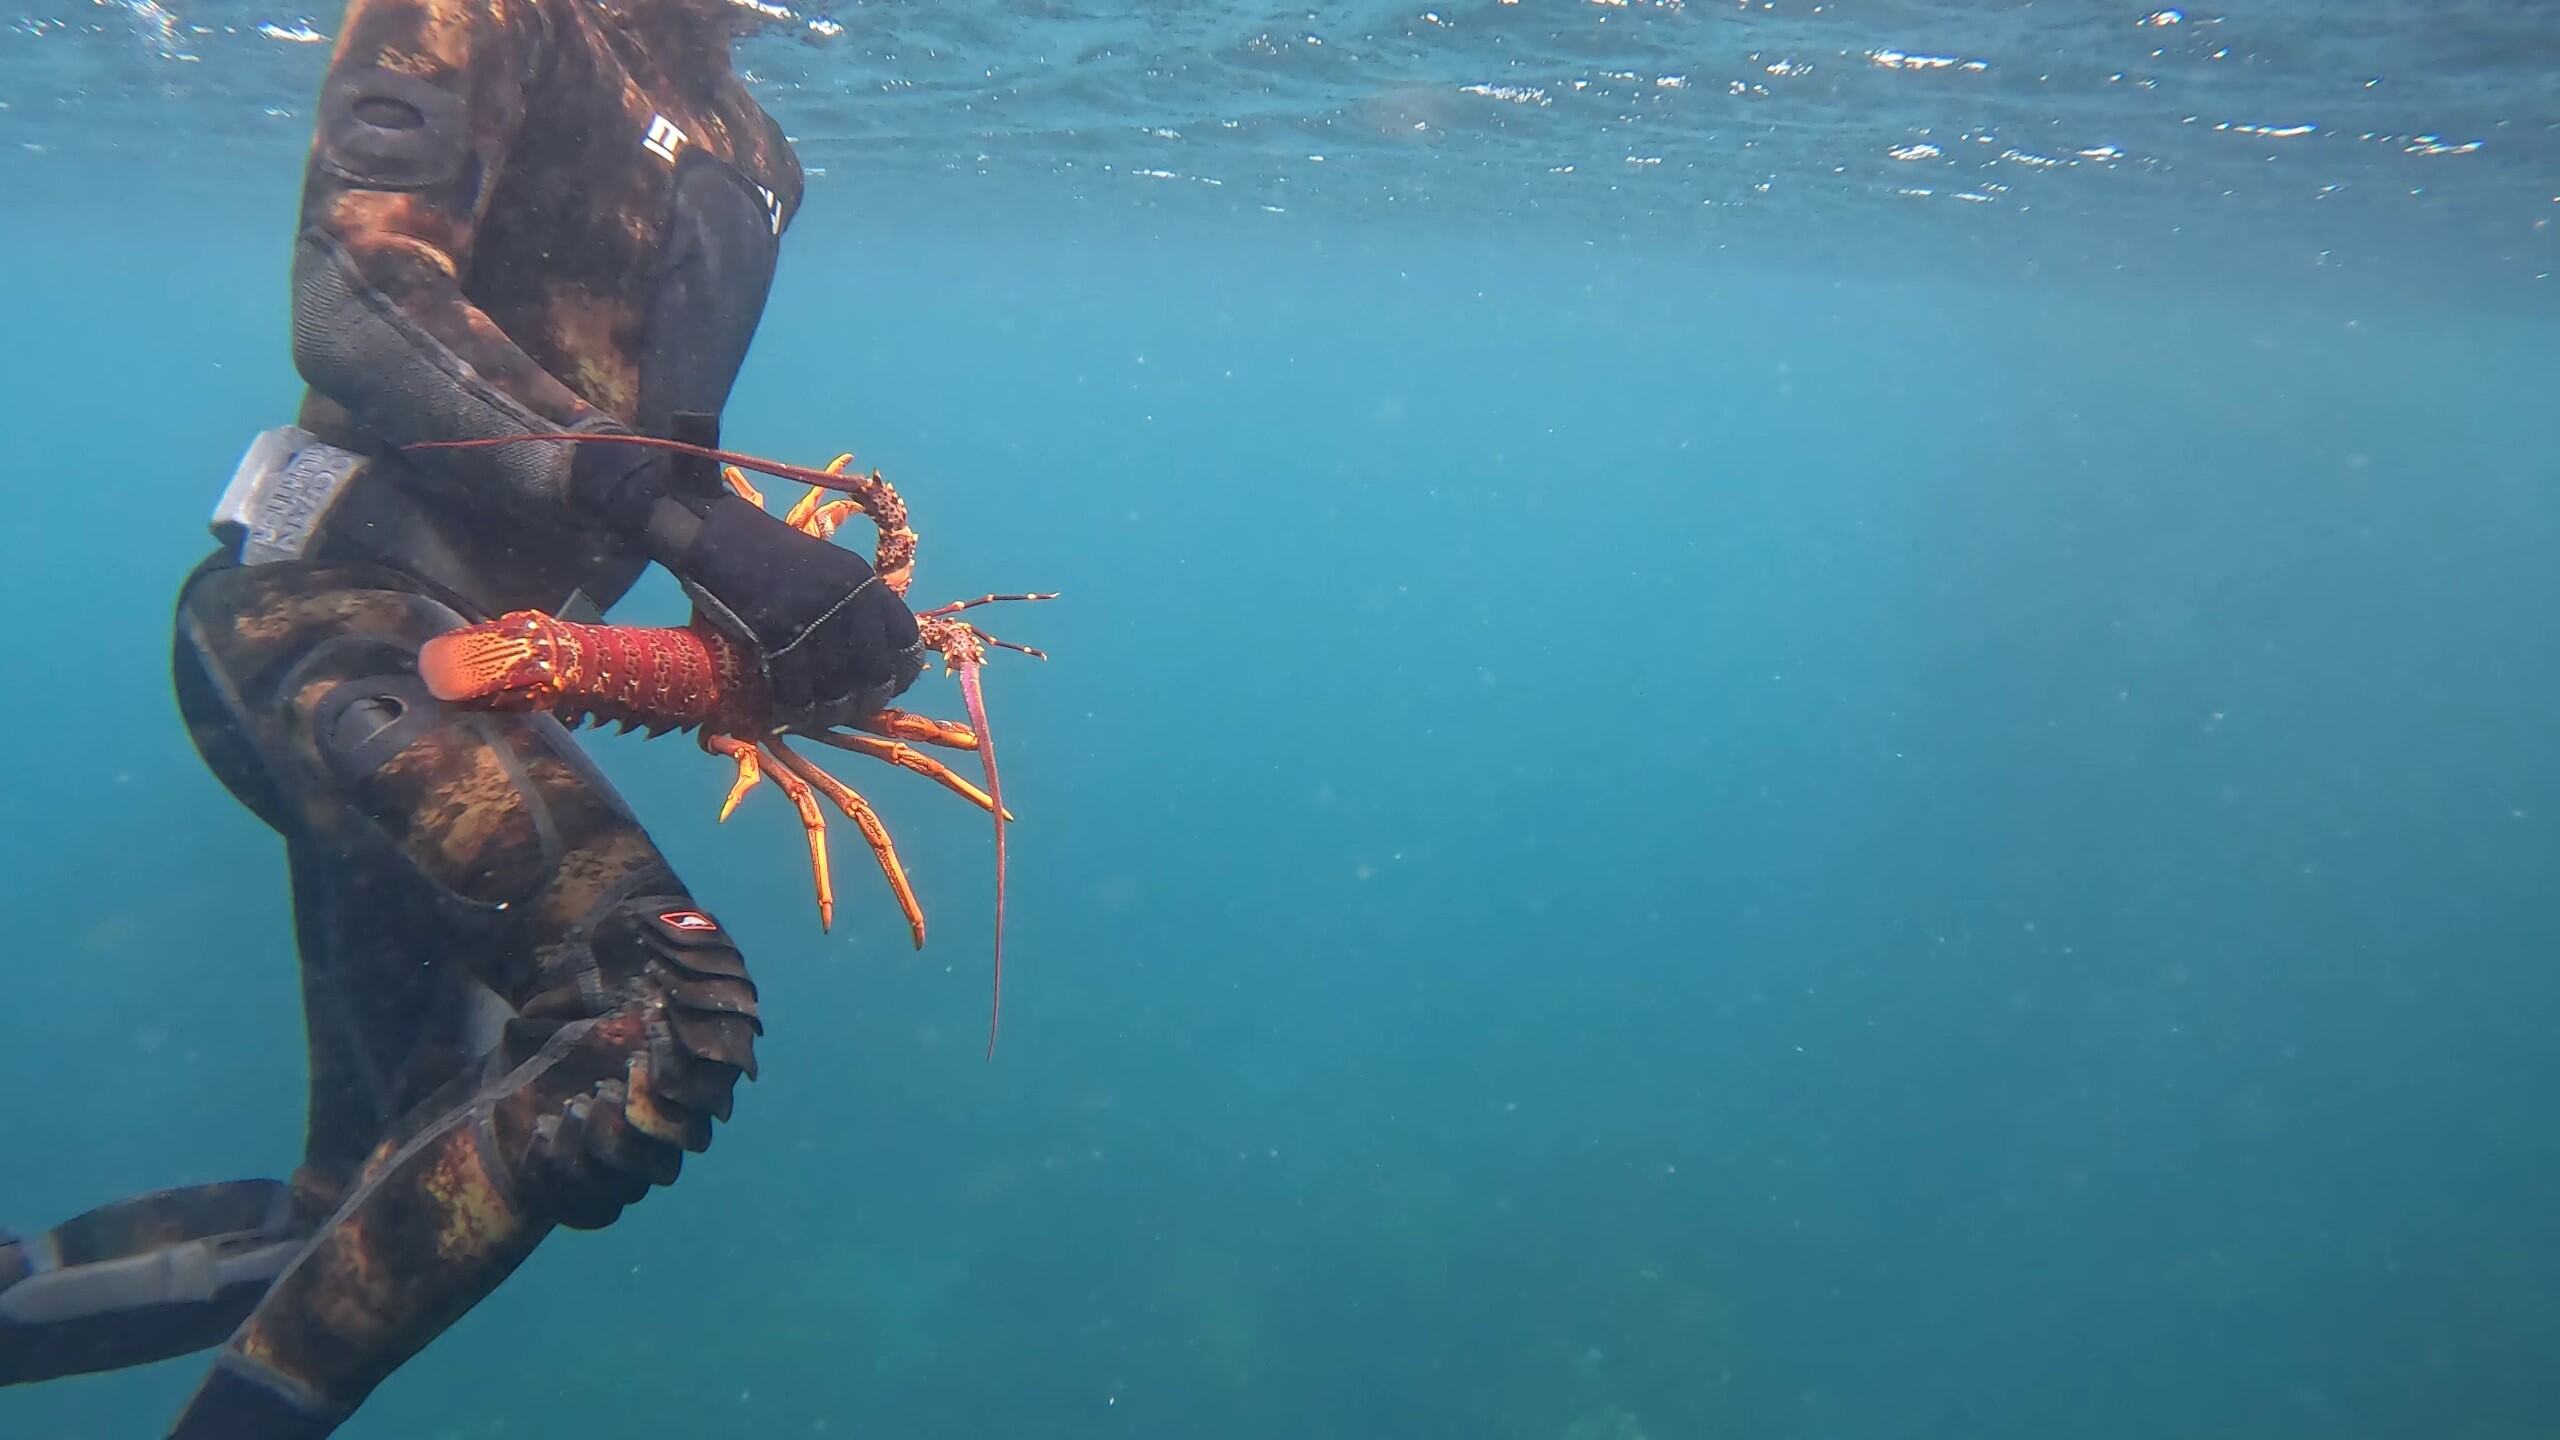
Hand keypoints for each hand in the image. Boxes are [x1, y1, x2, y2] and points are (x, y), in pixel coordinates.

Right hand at [669, 495, 923, 728]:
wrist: (718, 536)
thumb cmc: (772, 557)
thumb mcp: (830, 569)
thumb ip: (855, 606)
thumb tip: (876, 660)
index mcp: (864, 580)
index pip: (905, 637)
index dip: (901, 671)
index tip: (890, 688)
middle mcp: (847, 597)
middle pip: (874, 668)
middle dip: (866, 698)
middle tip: (850, 710)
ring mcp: (813, 613)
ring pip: (836, 682)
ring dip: (829, 709)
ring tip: (819, 717)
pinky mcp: (776, 628)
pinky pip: (796, 683)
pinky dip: (795, 704)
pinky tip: (791, 711)